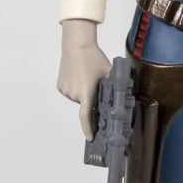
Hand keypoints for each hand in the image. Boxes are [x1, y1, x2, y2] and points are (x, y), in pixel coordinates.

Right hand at [57, 19, 111, 138]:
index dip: (88, 128)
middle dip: (91, 99)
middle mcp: (74, 94)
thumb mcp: (108, 72)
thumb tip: (121, 97)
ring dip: (83, 93)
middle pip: (85, 104)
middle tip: (95, 86)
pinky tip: (78, 77)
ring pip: (77, 98)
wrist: (76, 45)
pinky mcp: (60, 86)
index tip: (90, 137)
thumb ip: (113, 86)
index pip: (86, 116)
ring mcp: (65, 90)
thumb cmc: (94, 58)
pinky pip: (70, 92)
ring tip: (86, 77)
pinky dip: (75, 88)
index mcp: (86, 92)